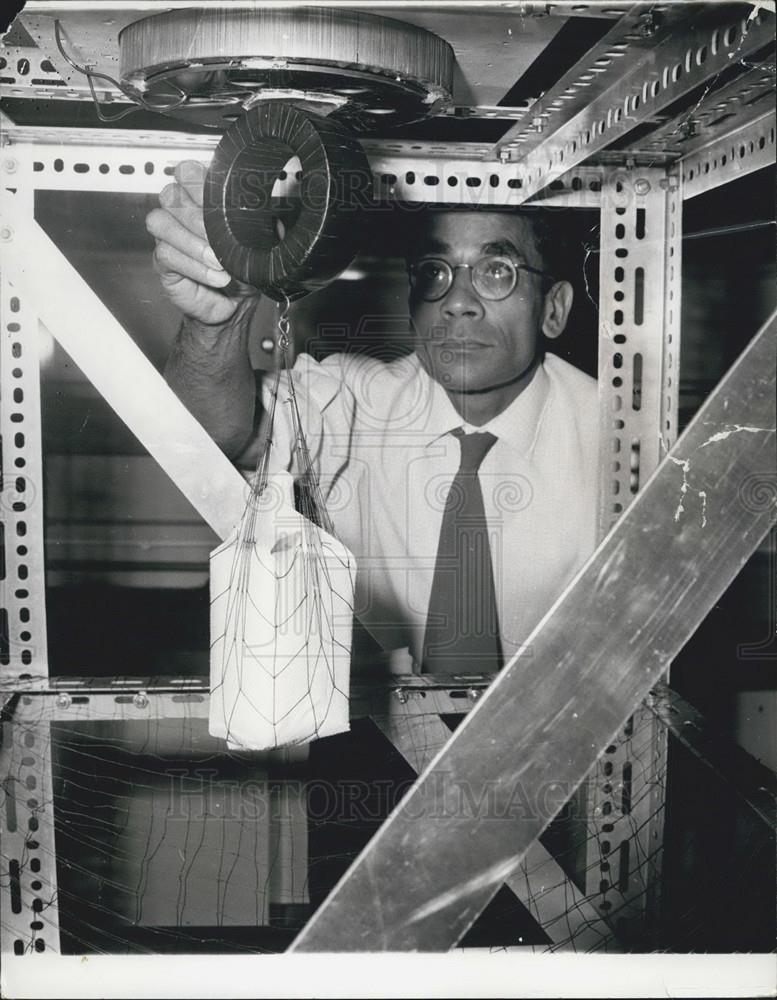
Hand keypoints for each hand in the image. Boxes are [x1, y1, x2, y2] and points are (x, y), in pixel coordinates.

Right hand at [146, 160, 256, 325]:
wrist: (236, 304)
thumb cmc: (243, 268)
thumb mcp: (257, 241)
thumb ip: (259, 221)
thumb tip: (271, 212)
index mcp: (202, 198)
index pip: (188, 172)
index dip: (200, 183)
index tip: (222, 204)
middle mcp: (181, 212)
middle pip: (171, 194)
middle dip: (197, 216)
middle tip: (220, 238)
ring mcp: (169, 235)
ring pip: (160, 221)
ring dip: (191, 241)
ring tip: (217, 260)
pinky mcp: (163, 261)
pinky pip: (166, 253)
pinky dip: (194, 266)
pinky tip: (215, 276)